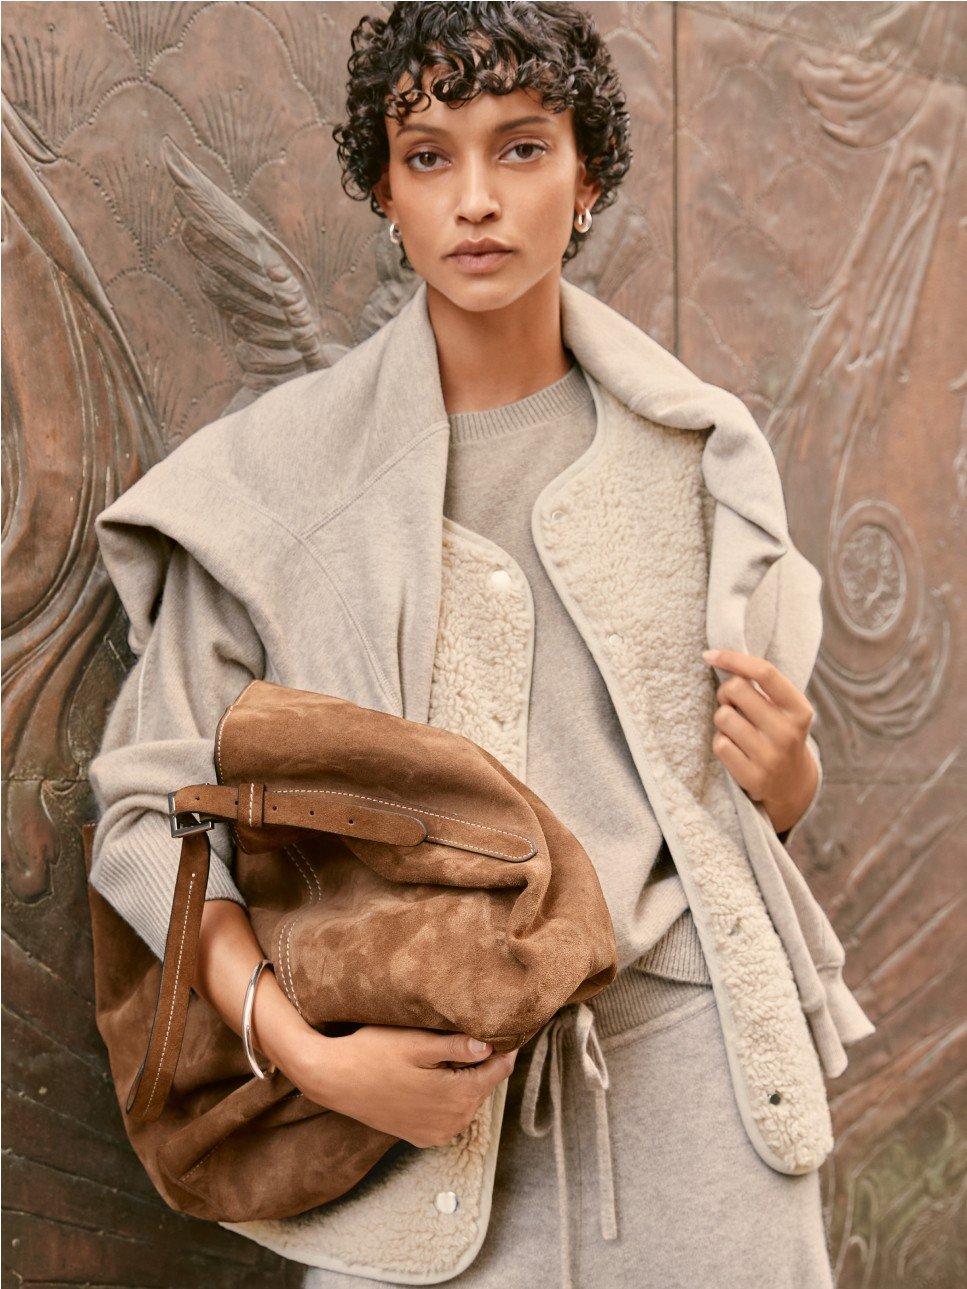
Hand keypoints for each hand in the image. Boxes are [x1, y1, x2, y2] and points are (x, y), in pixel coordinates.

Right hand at [276, 1022, 519, 1148]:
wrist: (331, 1079)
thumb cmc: (371, 1053)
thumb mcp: (415, 1042)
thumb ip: (455, 1046)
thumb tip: (490, 1046)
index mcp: (457, 1097)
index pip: (499, 1071)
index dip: (503, 1048)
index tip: (503, 1028)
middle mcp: (452, 1123)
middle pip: (483, 1086)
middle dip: (482, 1063)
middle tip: (474, 1034)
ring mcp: (436, 1134)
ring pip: (467, 1101)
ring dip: (464, 1079)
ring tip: (450, 1052)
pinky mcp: (420, 1136)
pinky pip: (448, 1115)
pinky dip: (448, 1096)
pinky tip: (432, 1076)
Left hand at [701, 648, 818, 834]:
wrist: (791, 783)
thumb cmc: (779, 732)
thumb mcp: (784, 708)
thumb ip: (761, 685)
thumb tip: (717, 657)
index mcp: (799, 710)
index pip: (765, 672)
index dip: (733, 659)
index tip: (710, 655)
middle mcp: (788, 733)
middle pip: (736, 689)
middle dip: (726, 692)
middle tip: (732, 703)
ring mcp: (770, 757)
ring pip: (722, 717)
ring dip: (723, 719)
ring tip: (736, 728)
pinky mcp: (752, 776)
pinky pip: (719, 744)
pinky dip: (721, 742)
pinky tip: (735, 748)